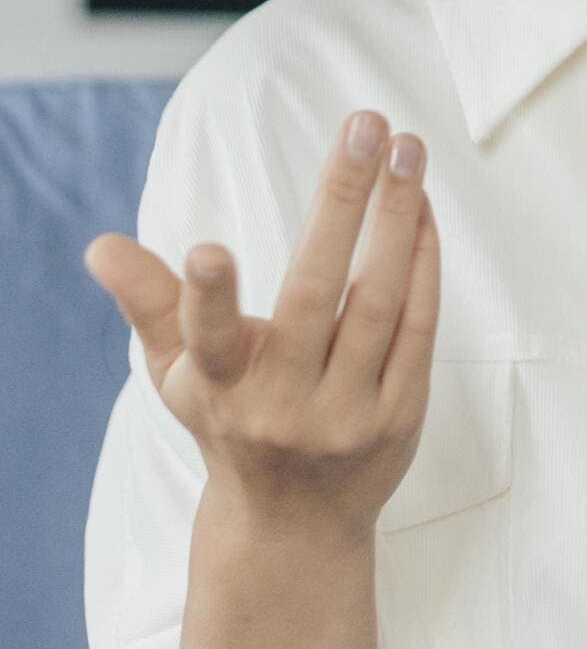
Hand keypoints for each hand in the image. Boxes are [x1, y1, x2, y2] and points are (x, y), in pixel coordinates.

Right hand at [83, 109, 440, 542]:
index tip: (210, 249)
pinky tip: (422, 209)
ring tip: (407, 147)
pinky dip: (423, 262)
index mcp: (220, 388)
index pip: (208, 340)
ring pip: (380, 301)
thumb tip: (101, 245)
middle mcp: (282, 402)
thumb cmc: (232, 421)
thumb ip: (151, 302)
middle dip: (342, 203)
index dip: (206, 298)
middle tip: (364, 123)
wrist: (294, 525)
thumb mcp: (181, 373)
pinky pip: (419, 325)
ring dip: (397, 217)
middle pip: (317, 293)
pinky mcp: (400, 414)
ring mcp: (346, 411)